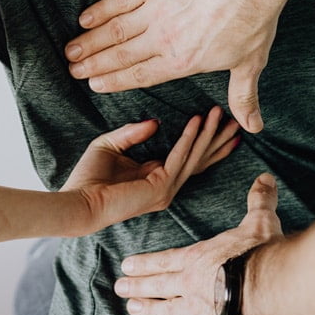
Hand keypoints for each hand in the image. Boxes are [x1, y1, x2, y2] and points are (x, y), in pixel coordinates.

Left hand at [63, 106, 239, 233]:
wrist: (78, 202)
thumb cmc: (88, 178)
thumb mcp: (110, 145)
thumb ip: (132, 133)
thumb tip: (156, 122)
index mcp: (156, 177)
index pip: (189, 158)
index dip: (206, 141)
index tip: (220, 122)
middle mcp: (166, 186)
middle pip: (200, 159)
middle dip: (218, 139)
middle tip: (237, 120)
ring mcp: (166, 189)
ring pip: (195, 157)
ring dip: (208, 134)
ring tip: (220, 113)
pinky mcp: (160, 187)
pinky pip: (179, 157)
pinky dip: (188, 138)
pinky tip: (196, 121)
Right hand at [65, 0, 297, 133]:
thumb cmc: (253, 20)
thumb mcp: (250, 64)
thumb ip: (243, 97)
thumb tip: (252, 127)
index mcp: (182, 62)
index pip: (140, 75)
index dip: (114, 81)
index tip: (95, 84)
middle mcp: (163, 39)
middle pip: (120, 55)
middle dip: (94, 65)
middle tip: (73, 71)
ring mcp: (156, 10)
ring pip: (115, 30)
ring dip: (90, 41)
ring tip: (71, 51)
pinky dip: (101, 10)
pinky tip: (85, 18)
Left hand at [115, 173, 283, 314]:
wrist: (266, 286)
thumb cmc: (260, 252)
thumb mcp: (259, 221)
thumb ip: (259, 201)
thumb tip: (265, 177)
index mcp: (198, 257)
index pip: (165, 260)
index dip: (145, 263)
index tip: (126, 265)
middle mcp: (189, 283)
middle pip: (158, 284)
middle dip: (137, 286)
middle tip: (119, 288)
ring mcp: (194, 309)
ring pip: (164, 309)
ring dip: (147, 309)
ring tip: (132, 309)